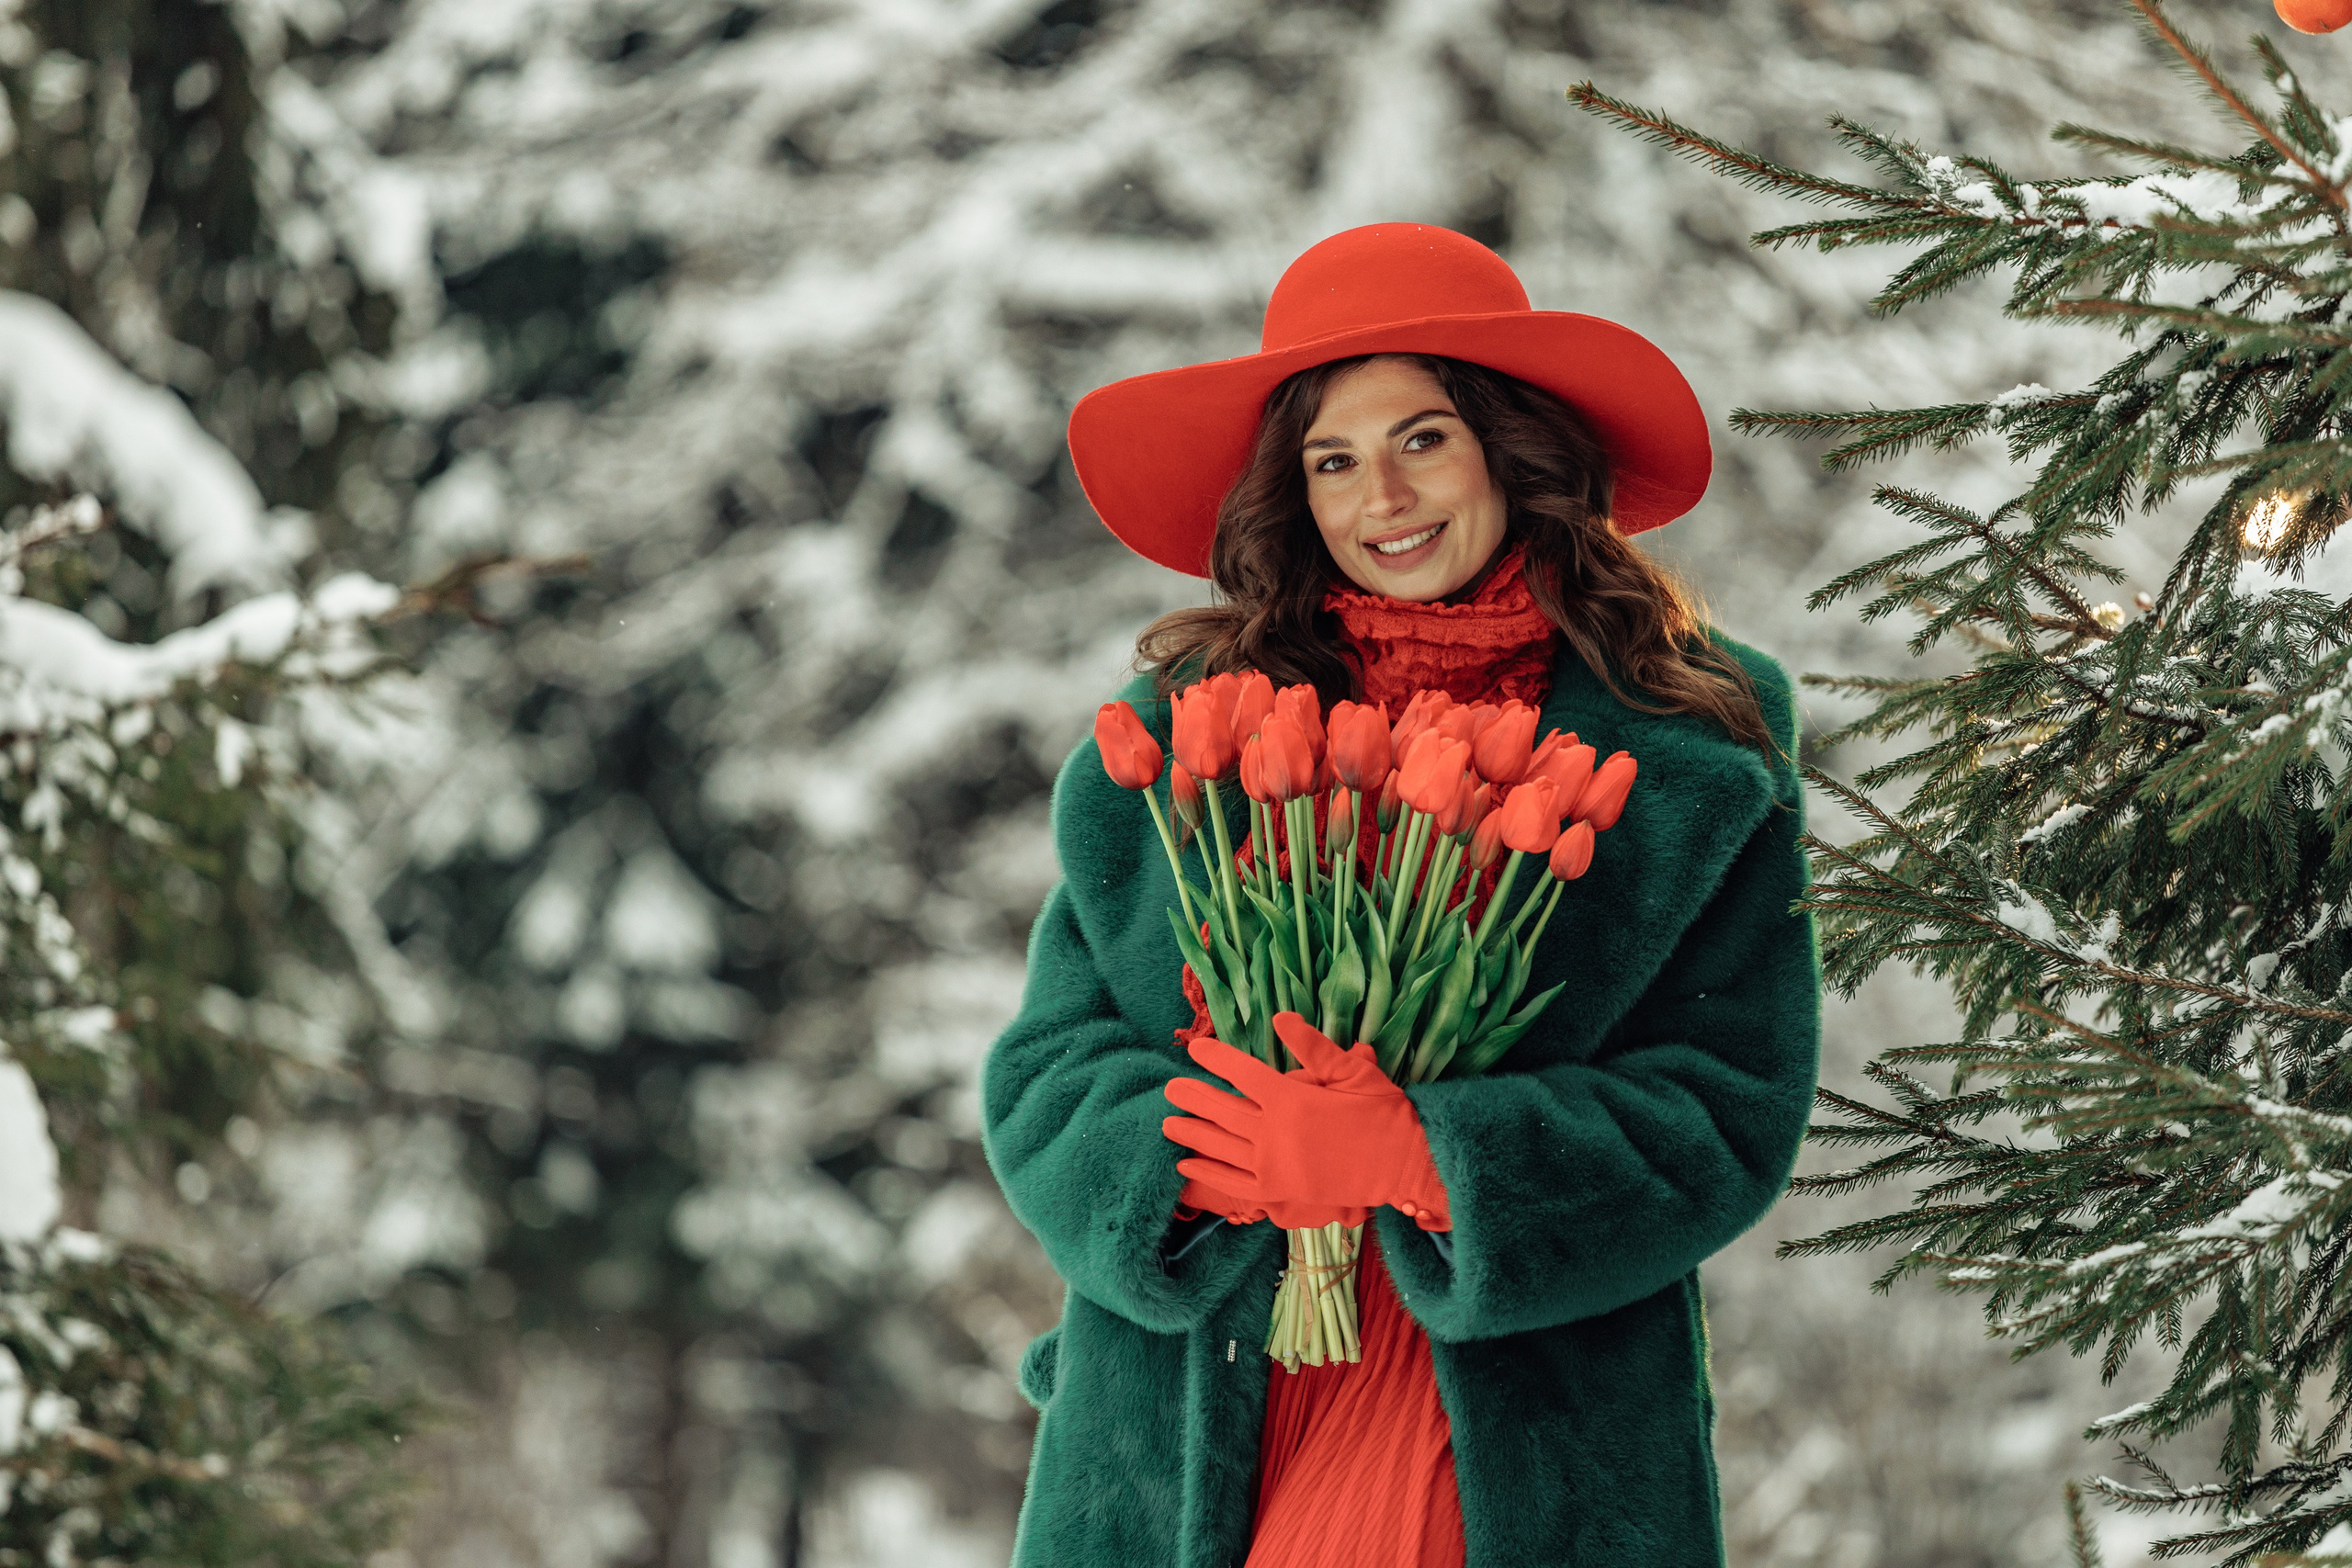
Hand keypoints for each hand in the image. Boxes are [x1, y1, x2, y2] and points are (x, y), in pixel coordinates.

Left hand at [1161, 1012, 1451, 1229]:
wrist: (1405, 1164)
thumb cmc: (1383, 1111)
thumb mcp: (1353, 1070)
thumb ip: (1313, 1046)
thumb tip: (1280, 1018)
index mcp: (1291, 1098)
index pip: (1242, 1072)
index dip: (1215, 1059)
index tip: (1195, 1049)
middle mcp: (1275, 1133)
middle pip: (1222, 1110)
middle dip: (1193, 1097)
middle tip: (1170, 1090)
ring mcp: (1275, 1166)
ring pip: (1221, 1148)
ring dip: (1192, 1134)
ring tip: (1168, 1124)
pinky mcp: (1280, 1192)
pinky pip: (1234, 1184)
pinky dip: (1209, 1174)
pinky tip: (1188, 1165)